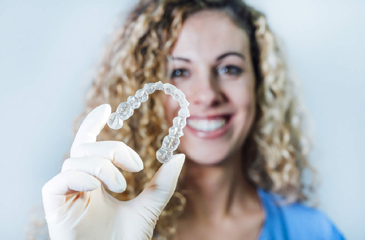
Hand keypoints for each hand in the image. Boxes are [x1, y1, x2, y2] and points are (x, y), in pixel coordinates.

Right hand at [42, 104, 184, 239]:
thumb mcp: (149, 207)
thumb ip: (162, 185)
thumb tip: (180, 157)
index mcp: (96, 181)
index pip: (89, 145)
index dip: (92, 124)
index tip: (106, 109)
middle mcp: (79, 184)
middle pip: (85, 148)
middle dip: (112, 149)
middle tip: (136, 165)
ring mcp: (65, 193)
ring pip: (75, 159)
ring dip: (103, 166)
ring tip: (122, 186)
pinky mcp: (53, 205)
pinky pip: (60, 178)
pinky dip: (83, 176)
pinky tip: (100, 188)